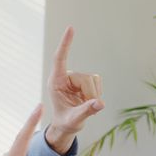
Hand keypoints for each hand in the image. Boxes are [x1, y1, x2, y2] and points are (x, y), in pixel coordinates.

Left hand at [46, 26, 104, 152]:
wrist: (66, 126)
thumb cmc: (65, 123)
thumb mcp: (74, 120)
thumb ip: (85, 111)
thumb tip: (99, 103)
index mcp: (55, 82)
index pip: (60, 58)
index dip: (66, 44)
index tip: (70, 29)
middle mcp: (64, 77)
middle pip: (85, 77)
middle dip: (89, 94)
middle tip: (83, 107)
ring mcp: (74, 78)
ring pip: (93, 80)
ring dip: (92, 95)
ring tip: (83, 105)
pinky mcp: (83, 79)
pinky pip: (97, 81)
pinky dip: (96, 93)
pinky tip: (88, 100)